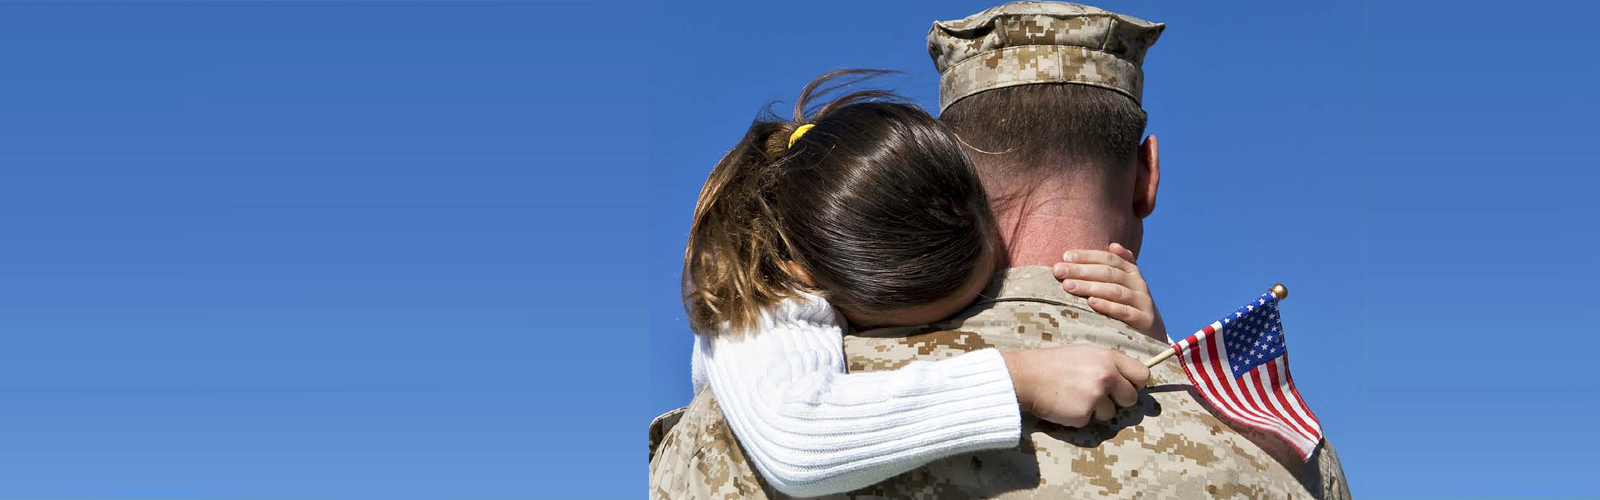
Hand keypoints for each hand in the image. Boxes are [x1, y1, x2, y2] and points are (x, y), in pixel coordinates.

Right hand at [1001, 346, 1150, 427]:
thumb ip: (1109, 364)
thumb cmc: (1055, 364)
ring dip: (1098, 410)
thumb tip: (1130, 378)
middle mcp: (1106, 376)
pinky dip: (1081, 417)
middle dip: (1118, 400)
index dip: (1136, 383)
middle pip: (1131, 398)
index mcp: (1109, 358)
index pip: (1142, 375)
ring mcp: (1096, 396)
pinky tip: (1068, 404)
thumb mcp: (1086, 353)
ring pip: (1112, 413)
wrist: (1028, 376)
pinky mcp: (1084, 414)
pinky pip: (1091, 421)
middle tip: (1099, 396)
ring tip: (1077, 397)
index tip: (1126, 386)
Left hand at [1052, 243, 1165, 339]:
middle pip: (1108, 273)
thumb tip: (1112, 245)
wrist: (1152, 333)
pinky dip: (1107, 306)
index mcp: (1131, 271)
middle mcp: (1138, 284)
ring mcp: (1142, 302)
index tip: (1065, 256)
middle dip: (1081, 270)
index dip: (1087, 256)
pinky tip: (1091, 302)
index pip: (1108, 259)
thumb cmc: (1128, 305)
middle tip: (1059, 271)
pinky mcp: (1144, 320)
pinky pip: (1124, 311)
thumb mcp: (1123, 284)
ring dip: (1090, 287)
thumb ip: (1114, 267)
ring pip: (1115, 291)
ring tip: (1068, 286)